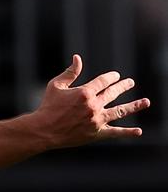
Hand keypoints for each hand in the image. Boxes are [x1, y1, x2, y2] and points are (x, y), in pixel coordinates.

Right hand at [34, 54, 150, 148]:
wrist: (44, 129)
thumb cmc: (48, 106)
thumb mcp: (56, 85)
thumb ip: (70, 72)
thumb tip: (78, 58)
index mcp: (84, 93)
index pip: (103, 82)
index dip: (111, 77)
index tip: (115, 76)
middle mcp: (93, 106)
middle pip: (113, 93)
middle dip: (123, 86)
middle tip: (130, 82)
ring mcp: (97, 120)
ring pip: (120, 111)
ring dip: (134, 106)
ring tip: (146, 101)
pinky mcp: (97, 133)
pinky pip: (116, 132)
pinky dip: (128, 132)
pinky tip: (138, 131)